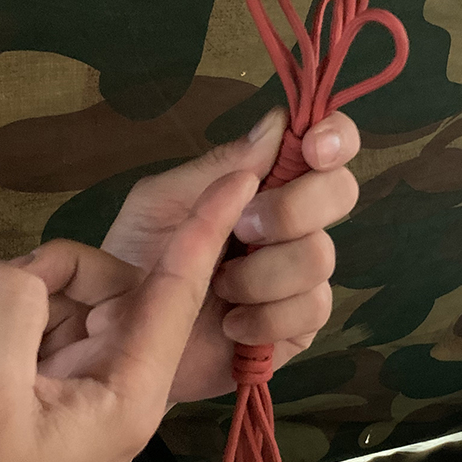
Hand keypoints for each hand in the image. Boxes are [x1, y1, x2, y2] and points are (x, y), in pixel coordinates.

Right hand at [0, 173, 258, 461]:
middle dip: (60, 272)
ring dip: (21, 299)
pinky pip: (31, 338)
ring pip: (66, 310)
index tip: (242, 173)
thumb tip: (10, 273)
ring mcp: (66, 402)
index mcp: (125, 397)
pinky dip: (1, 322)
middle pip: (113, 293)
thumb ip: (8, 302)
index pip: (179, 295)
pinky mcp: (25, 408)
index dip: (207, 229)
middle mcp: (109, 395)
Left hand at [96, 109, 360, 402]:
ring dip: (261, 273)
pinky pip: (311, 310)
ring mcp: (300, 277)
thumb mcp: (161, 202)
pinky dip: (265, 317)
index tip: (313, 149)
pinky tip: (231, 326)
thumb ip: (218, 167)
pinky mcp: (299, 328)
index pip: (326, 145)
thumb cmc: (135, 261)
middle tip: (243, 228)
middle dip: (292, 208)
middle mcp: (293, 223)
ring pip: (320, 256)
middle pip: (340, 192)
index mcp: (264, 183)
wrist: (121, 339)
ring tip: (217, 288)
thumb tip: (278, 123)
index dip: (335, 137)